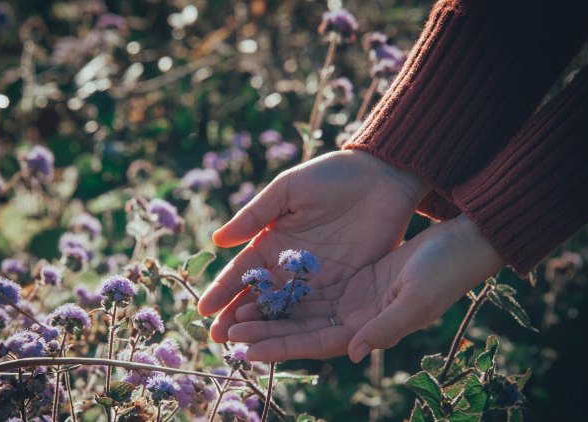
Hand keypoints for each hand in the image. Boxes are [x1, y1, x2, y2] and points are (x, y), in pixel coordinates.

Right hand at [197, 150, 428, 341]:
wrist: (382, 177)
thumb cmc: (332, 175)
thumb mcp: (289, 190)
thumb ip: (256, 214)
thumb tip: (218, 240)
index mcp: (271, 242)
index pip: (242, 272)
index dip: (223, 290)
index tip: (204, 309)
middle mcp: (289, 267)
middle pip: (259, 299)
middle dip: (237, 319)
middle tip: (218, 338)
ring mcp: (317, 281)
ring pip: (285, 312)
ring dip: (265, 330)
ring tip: (243, 346)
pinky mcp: (345, 289)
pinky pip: (319, 314)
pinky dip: (301, 329)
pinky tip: (285, 344)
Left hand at [227, 215, 505, 361]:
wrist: (462, 243)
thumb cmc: (445, 271)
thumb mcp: (416, 299)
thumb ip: (386, 327)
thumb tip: (354, 353)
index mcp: (369, 330)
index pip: (314, 344)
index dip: (279, 347)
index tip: (244, 348)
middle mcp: (356, 320)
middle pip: (300, 329)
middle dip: (263, 331)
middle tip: (224, 331)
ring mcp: (353, 299)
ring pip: (302, 308)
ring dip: (270, 310)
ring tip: (233, 309)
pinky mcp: (354, 277)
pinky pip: (313, 285)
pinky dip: (288, 286)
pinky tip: (263, 283)